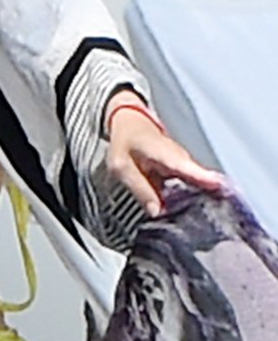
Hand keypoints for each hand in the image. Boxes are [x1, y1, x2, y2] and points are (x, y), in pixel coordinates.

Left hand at [105, 94, 224, 216]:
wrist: (130, 124)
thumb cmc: (125, 143)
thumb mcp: (121, 166)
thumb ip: (138, 188)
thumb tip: (157, 212)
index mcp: (163, 153)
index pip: (183, 165)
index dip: (200, 176)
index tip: (217, 184)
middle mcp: (179, 158)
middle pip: (199, 177)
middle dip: (211, 193)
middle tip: (221, 214)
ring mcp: (184, 163)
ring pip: (197, 183)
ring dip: (205, 197)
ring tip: (215, 216)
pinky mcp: (184, 170)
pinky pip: (192, 185)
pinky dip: (196, 196)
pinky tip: (198, 213)